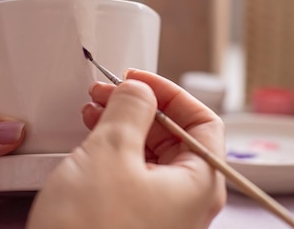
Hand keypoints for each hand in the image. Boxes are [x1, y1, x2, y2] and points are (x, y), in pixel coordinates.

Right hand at [27, 69, 225, 228]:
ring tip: (91, 111)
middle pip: (176, 136)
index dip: (169, 92)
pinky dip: (114, 151)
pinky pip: (134, 177)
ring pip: (151, 155)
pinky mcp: (135, 223)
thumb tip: (139, 90)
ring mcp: (162, 215)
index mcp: (200, 183)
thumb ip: (130, 110)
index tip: (136, 79)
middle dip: (140, 107)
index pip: (203, 120)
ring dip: (124, 126)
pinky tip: (91, 139)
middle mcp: (188, 201)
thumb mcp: (110, 153)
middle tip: (105, 92)